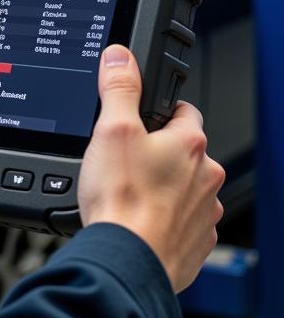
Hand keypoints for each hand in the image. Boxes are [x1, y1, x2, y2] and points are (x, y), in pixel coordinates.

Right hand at [79, 45, 225, 291]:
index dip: (159, 111)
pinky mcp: (195, 244)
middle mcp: (206, 178)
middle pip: (183, 152)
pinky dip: (163, 219)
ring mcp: (204, 213)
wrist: (128, 260)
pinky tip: (136, 219)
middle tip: (124, 160)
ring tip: (127, 193)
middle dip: (158, 153)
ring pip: (184, 188)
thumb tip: (121, 56)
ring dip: (162, 188)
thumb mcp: (111, 129)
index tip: (140, 118)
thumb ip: (119, 88)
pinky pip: (182, 222)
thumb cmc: (123, 200)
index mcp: (190, 145)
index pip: (183, 111)